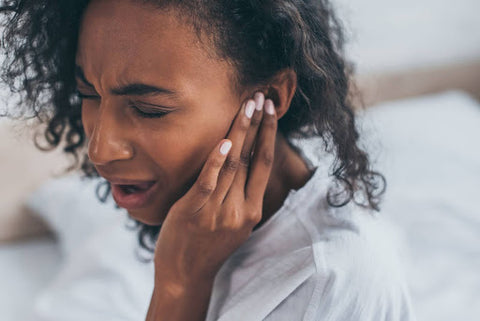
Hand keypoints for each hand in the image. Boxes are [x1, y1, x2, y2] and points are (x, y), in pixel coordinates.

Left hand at [153, 92, 276, 286]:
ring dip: (240, 133)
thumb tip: (241, 163)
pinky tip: (223, 141)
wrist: (185, 276)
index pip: (264, 164)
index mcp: (252, 210)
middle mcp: (240, 209)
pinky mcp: (194, 212)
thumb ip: (240, 196)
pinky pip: (208, 182)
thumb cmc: (207, 246)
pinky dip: (217, 161)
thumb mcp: (233, 224)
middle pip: (252, 159)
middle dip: (258, 125)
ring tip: (246, 107)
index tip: (271, 111)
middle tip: (262, 97)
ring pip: (233, 165)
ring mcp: (217, 211)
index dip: (269, 135)